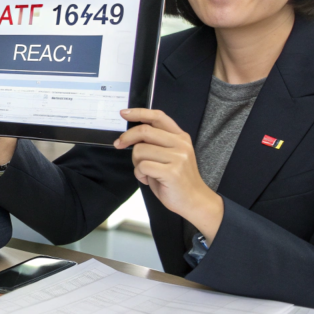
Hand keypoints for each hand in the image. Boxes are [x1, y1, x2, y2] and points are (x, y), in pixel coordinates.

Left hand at [114, 108, 223, 241]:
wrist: (194, 200)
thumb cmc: (176, 179)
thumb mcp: (169, 155)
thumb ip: (155, 143)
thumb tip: (131, 136)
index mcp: (180, 136)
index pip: (158, 116)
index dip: (139, 112)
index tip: (123, 113)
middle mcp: (180, 143)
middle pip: (144, 131)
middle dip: (126, 138)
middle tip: (119, 145)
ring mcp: (178, 157)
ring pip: (140, 150)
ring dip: (136, 163)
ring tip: (145, 172)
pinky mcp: (172, 171)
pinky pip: (142, 166)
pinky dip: (139, 174)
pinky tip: (148, 179)